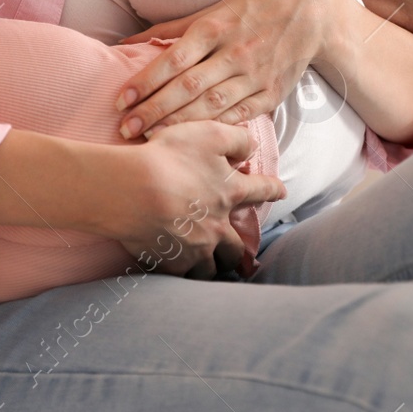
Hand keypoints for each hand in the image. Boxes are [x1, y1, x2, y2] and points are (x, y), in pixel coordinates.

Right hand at [94, 120, 284, 279]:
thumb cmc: (169, 158)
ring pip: (213, 268)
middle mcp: (218, 227)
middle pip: (237, 247)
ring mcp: (196, 249)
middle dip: (238, 250)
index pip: (260, 190)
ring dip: (213, 266)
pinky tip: (179, 272)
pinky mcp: (172, 264)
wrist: (131, 191)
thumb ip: (236, 139)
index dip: (273, 189)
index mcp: (229, 193)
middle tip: (235, 251)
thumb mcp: (208, 134)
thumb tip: (252, 147)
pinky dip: (184, 275)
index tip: (281, 191)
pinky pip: (184, 277)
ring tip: (207, 267)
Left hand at [115, 0, 333, 138]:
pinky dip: (214, 129)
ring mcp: (254, 76)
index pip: (173, 60)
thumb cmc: (252, 7)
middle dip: (154, 111)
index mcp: (215, 28)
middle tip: (125, 129)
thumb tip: (126, 42)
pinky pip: (238, 116)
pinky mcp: (270, 94)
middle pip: (188, 87)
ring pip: (211, 106)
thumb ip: (170, 29)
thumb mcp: (212, 10)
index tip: (121, 100)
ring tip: (150, 140)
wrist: (310, 13)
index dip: (145, 82)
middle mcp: (233, 53)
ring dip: (179, 125)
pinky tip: (192, 141)